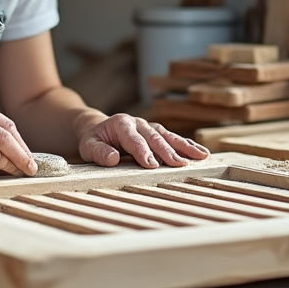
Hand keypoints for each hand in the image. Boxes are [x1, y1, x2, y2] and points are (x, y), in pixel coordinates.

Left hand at [78, 113, 209, 167]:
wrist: (98, 127)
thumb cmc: (93, 139)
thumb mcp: (87, 146)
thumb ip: (99, 152)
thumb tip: (113, 158)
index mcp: (121, 124)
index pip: (134, 139)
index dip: (143, 152)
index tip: (152, 165)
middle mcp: (138, 122)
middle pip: (155, 137)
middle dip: (168, 151)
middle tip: (179, 164)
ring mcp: (149, 126)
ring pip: (168, 136)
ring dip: (184, 146)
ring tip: (200, 156)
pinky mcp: (157, 132)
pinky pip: (173, 138)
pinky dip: (187, 145)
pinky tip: (200, 153)